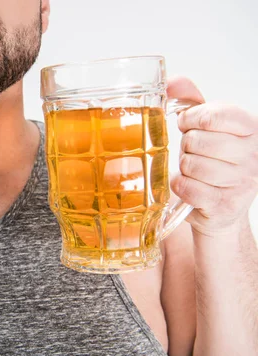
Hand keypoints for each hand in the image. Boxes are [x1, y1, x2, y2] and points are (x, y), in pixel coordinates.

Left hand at [167, 76, 257, 235]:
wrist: (222, 207)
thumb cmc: (214, 161)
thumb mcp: (207, 128)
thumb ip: (191, 101)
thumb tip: (171, 82)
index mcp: (252, 129)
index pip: (213, 115)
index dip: (191, 119)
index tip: (189, 125)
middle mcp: (254, 154)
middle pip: (196, 140)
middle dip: (186, 147)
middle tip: (193, 154)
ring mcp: (242, 181)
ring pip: (190, 164)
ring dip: (183, 168)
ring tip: (194, 172)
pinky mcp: (225, 204)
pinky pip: (186, 187)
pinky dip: (179, 186)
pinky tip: (189, 186)